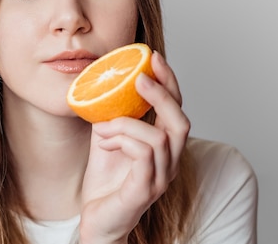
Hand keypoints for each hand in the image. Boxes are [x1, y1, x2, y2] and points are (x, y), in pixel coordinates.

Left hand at [79, 51, 189, 243]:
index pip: (176, 109)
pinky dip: (122, 140)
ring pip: (160, 137)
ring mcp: (160, 177)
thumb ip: (111, 114)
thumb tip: (101, 83)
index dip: (169, 82)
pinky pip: (144, 155)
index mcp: (164, 146)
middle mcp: (169, 161)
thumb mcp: (107, 138)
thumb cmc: (106, 181)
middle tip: (139, 77)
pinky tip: (104, 142)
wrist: (97, 220)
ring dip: (126, 124)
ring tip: (103, 127)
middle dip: (162, 93)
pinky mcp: (145, 190)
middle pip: (180, 121)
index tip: (153, 58)